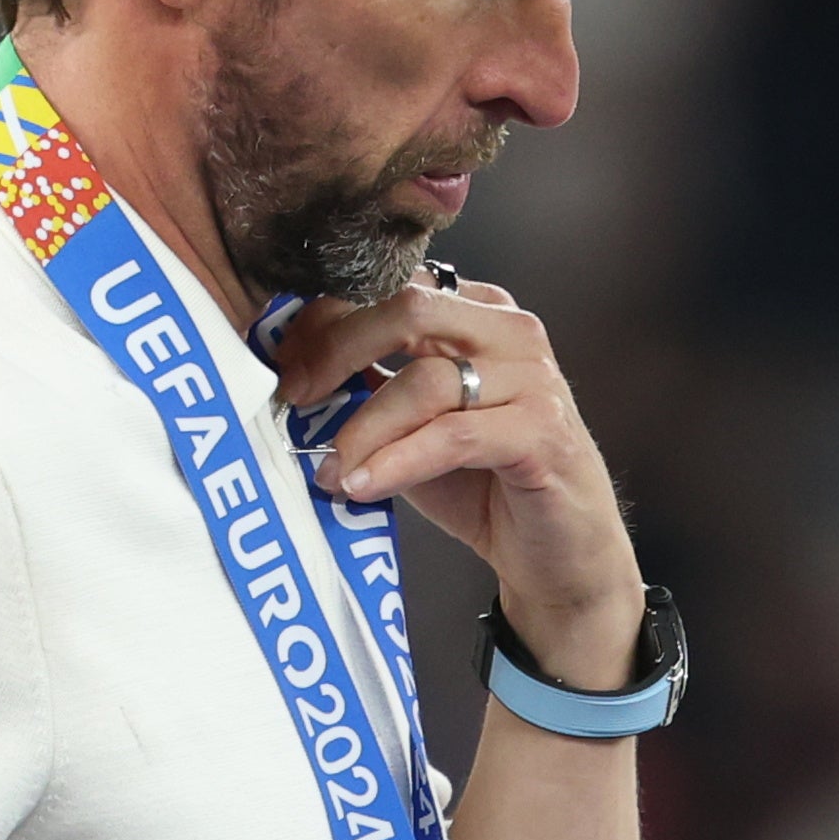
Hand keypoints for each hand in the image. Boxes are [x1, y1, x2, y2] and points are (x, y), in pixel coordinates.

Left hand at [273, 273, 645, 686]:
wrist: (556, 552)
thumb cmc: (481, 483)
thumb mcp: (411, 424)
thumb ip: (368, 386)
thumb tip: (291, 369)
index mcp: (478, 312)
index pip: (393, 286)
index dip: (328, 317)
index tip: (283, 361)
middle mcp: (511, 332)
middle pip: (408, 310)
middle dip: (337, 350)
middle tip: (293, 398)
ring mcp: (533, 380)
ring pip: (426, 380)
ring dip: (363, 428)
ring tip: (329, 469)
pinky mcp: (542, 433)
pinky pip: (453, 435)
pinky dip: (397, 461)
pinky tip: (361, 486)